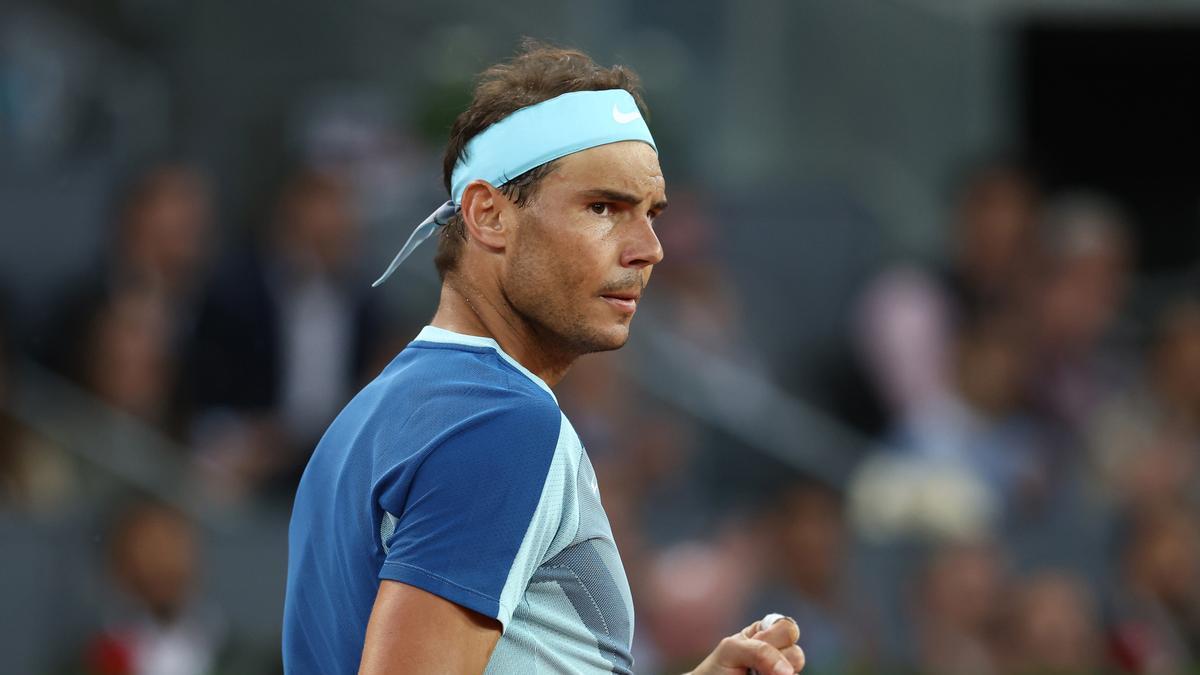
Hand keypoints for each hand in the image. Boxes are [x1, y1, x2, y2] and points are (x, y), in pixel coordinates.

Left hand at [686, 616, 804, 674]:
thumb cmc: (716, 670)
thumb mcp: (731, 649)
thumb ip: (760, 649)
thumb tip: (788, 671)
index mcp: (765, 635)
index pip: (787, 628)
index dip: (774, 638)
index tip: (755, 644)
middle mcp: (777, 654)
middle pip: (797, 653)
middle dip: (775, 660)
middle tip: (752, 667)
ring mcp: (780, 672)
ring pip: (796, 671)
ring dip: (775, 674)